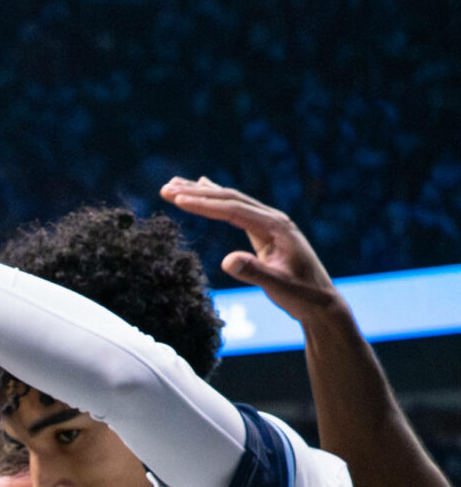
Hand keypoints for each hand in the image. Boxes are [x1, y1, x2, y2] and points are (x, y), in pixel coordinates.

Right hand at [159, 177, 342, 322]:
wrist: (321, 301)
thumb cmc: (301, 294)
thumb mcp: (277, 286)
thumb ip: (253, 272)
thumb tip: (226, 260)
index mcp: (276, 227)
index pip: (234, 210)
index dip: (205, 204)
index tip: (177, 200)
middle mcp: (273, 219)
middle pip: (230, 199)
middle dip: (197, 193)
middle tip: (166, 189)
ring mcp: (270, 223)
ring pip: (232, 201)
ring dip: (203, 193)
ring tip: (175, 186)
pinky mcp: (265, 231)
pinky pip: (236, 210)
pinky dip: (217, 200)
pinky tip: (206, 189)